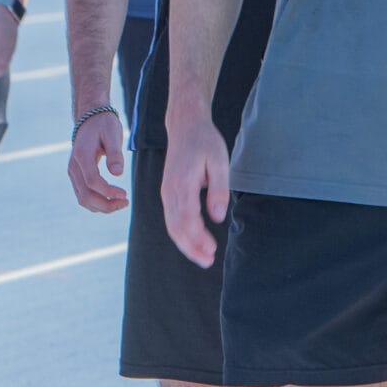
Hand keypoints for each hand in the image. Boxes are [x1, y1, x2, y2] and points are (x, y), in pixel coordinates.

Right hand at [67, 108, 128, 212]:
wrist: (89, 119)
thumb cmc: (104, 126)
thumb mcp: (113, 134)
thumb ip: (115, 154)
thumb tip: (118, 174)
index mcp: (82, 156)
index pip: (92, 181)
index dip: (108, 191)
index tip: (125, 194)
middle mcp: (73, 167)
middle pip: (86, 195)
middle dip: (106, 205)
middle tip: (126, 202)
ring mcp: (73, 174)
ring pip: (83, 200)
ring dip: (102, 207)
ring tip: (121, 203)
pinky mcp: (76, 177)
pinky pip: (83, 197)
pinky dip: (97, 204)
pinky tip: (112, 201)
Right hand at [160, 121, 233, 266]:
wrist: (185, 125)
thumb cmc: (204, 141)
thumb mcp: (219, 162)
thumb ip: (218, 190)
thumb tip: (218, 217)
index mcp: (182, 183)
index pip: (188, 219)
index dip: (199, 238)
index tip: (212, 250)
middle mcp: (170, 191)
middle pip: (176, 227)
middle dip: (191, 248)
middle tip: (207, 261)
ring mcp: (166, 192)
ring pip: (171, 225)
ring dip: (185, 244)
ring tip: (202, 257)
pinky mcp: (168, 192)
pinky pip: (171, 218)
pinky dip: (181, 233)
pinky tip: (193, 241)